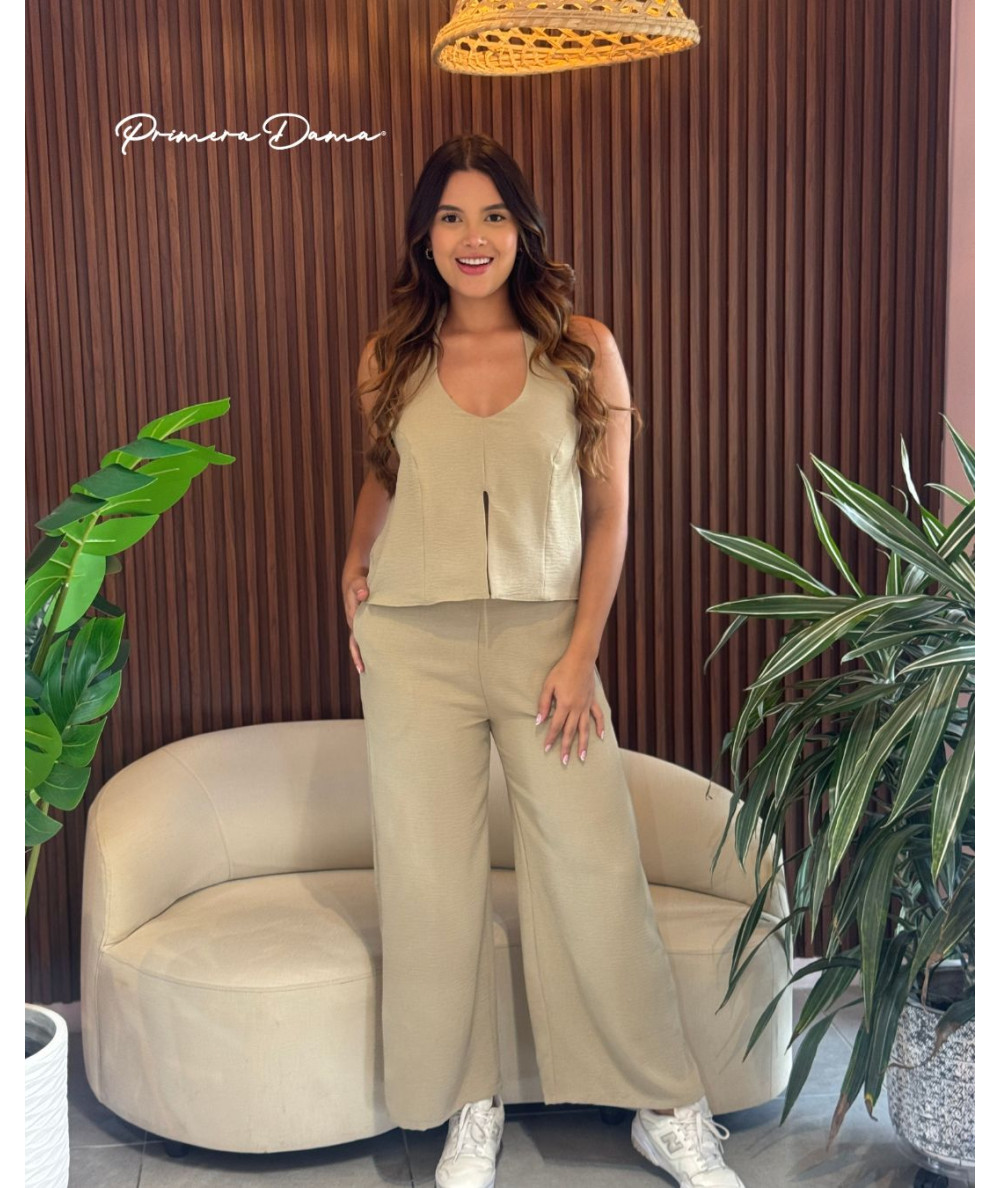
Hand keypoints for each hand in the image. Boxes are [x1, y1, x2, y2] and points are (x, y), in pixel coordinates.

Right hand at [342, 569, 369, 674]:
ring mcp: (361, 623)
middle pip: (357, 645)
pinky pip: (371, 635)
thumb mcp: (358, 583)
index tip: (361, 667)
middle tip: (366, 673)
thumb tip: (364, 595)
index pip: (355, 641)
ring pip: (364, 642)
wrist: (357, 579)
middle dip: (361, 659)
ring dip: (367, 653)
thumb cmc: (358, 582)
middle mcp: (356, 624)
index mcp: (353, 619)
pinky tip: (385, 651)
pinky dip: (375, 644)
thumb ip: (360, 588)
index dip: (358, 654)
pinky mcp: (368, 621)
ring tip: (376, 668)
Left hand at [536, 649, 606, 765]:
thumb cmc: (561, 671)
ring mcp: (586, 706)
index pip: (556, 726)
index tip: (547, 749)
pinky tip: (600, 737)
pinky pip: (598, 716)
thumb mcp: (548, 685)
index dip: (551, 738)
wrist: (580, 659)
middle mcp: (576, 708)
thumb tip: (539, 720)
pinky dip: (600, 727)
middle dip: (566, 747)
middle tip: (564, 762)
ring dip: (583, 744)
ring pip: (585, 729)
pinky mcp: (592, 701)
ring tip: (582, 757)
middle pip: (570, 732)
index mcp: (564, 705)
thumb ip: (543, 704)